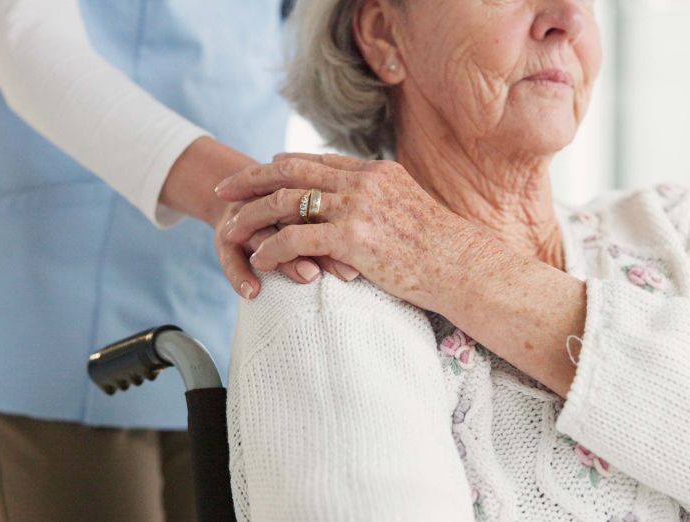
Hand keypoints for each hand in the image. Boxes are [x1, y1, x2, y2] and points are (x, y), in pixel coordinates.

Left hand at [215, 153, 490, 311]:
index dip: (283, 165)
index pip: (317, 161)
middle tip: (225, 190)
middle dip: (252, 180)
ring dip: (252, 216)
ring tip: (230, 231)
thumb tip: (369, 211)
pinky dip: (271, 248)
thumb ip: (384, 202)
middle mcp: (362, 183)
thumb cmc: (444, 250)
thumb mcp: (412, 210)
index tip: (260, 172)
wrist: (464, 267)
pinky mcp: (352, 238)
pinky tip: (258, 259)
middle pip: (291, 172)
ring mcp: (356, 208)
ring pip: (286, 203)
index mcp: (375, 173)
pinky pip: (296, 239)